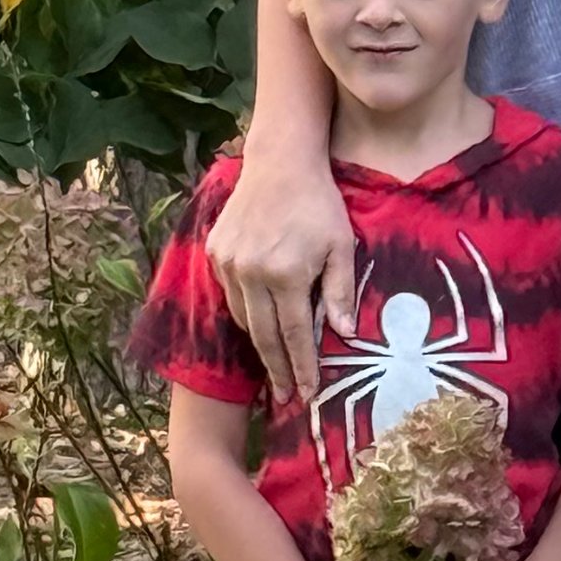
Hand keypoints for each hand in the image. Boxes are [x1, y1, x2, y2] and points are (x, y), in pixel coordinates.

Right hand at [207, 158, 357, 401]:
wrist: (280, 164)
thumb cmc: (319, 204)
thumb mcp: (342, 246)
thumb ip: (340, 291)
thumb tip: (345, 334)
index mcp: (286, 275)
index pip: (295, 334)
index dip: (301, 367)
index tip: (307, 393)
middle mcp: (250, 274)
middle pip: (264, 335)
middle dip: (276, 369)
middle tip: (285, 397)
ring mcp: (228, 264)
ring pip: (243, 318)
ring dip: (259, 345)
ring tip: (273, 369)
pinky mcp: (215, 252)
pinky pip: (230, 296)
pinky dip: (244, 315)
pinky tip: (257, 328)